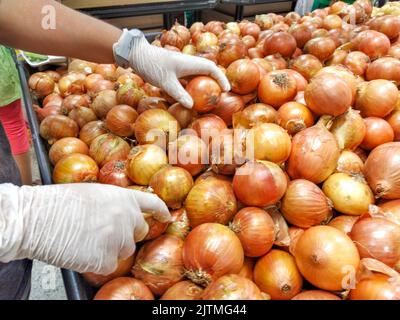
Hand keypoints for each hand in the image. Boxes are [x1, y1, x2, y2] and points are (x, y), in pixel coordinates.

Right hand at [0, 183, 169, 274]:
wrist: (36, 218)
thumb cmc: (58, 202)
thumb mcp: (94, 192)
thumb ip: (114, 202)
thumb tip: (122, 213)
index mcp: (124, 198)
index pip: (152, 203)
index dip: (161, 211)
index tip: (166, 217)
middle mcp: (127, 217)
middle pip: (139, 231)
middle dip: (127, 233)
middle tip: (105, 232)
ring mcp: (118, 239)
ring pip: (125, 250)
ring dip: (112, 248)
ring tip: (88, 240)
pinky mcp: (106, 259)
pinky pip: (110, 264)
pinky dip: (99, 262)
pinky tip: (83, 251)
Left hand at [128, 32, 230, 108]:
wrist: (136, 55)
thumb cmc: (151, 65)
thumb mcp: (166, 82)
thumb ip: (179, 94)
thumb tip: (192, 106)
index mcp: (189, 63)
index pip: (211, 68)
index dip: (221, 78)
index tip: (226, 89)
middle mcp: (188, 63)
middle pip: (207, 71)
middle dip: (215, 82)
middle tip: (219, 96)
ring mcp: (181, 67)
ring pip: (197, 76)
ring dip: (203, 85)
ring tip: (207, 99)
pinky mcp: (174, 71)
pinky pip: (187, 80)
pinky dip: (191, 88)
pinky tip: (190, 98)